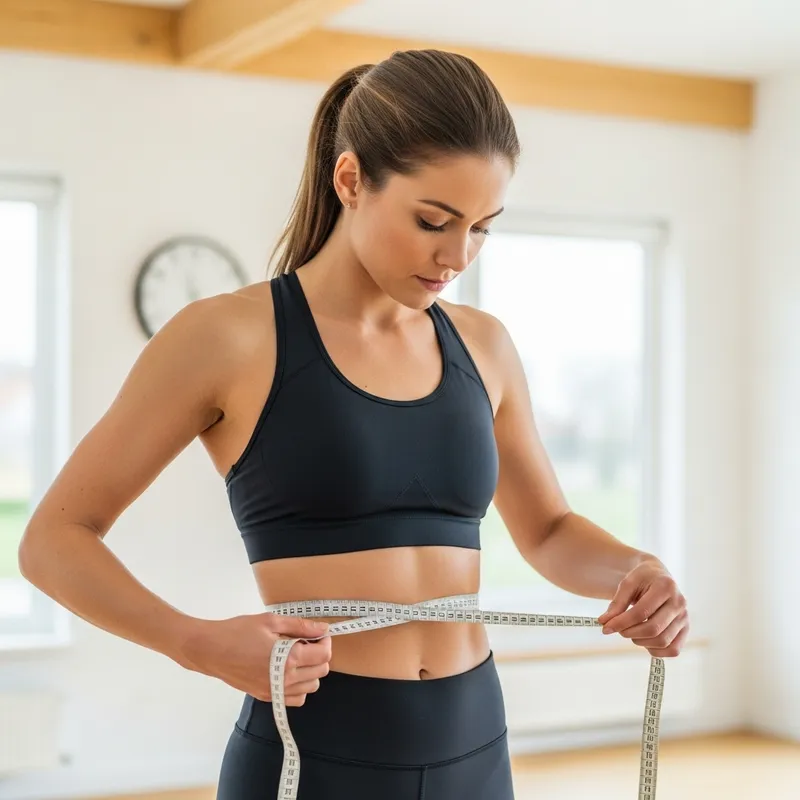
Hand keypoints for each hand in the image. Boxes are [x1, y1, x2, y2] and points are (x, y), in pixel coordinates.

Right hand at [178, 614, 331, 705]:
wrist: (211, 650)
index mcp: (289, 659)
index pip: (323, 656)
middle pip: (321, 672)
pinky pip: (295, 699)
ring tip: (297, 655)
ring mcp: (275, 691)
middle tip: (307, 641)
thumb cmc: (238, 632)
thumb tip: (323, 629)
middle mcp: (285, 679)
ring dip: (311, 671)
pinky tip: (288, 671)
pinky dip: (299, 687)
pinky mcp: (266, 697)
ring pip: (311, 687)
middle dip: (320, 655)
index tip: (319, 634)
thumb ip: (300, 626)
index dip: (326, 642)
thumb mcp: (271, 621)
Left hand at [597, 560, 688, 657]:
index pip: (642, 612)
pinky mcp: (686, 629)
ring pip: (663, 642)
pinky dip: (655, 651)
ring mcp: (685, 617)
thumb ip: (617, 603)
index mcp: (665, 586)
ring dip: (640, 642)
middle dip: (630, 633)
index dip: (621, 622)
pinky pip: (673, 650)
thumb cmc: (642, 579)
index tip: (605, 627)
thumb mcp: (627, 583)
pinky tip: (644, 640)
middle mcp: (680, 603)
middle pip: (653, 629)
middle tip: (619, 629)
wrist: (658, 576)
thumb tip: (604, 623)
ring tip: (631, 632)